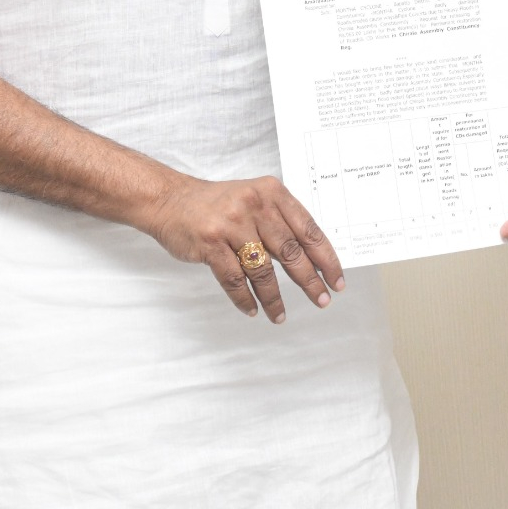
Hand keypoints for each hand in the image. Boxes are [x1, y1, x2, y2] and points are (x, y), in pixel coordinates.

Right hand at [146, 174, 344, 322]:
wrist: (171, 200)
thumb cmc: (218, 204)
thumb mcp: (255, 199)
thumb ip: (280, 222)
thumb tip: (312, 259)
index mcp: (272, 192)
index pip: (308, 229)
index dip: (326, 257)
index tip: (336, 279)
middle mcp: (254, 205)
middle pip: (291, 251)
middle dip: (309, 281)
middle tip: (321, 300)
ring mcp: (231, 224)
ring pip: (262, 270)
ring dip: (274, 298)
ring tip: (280, 315)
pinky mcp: (210, 243)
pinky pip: (234, 279)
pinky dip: (245, 298)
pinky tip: (252, 309)